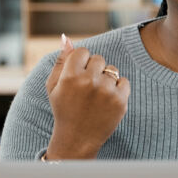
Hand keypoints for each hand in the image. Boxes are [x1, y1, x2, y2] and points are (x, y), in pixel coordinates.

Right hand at [44, 34, 130, 159]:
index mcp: (70, 76)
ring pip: (112, 70)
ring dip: (106, 79)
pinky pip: (124, 81)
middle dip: (94, 70)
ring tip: (96, 96)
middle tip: (86, 89)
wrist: (77, 139)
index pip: (83, 51)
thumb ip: (60, 61)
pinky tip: (106, 101)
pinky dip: (118, 89)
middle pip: (99, 59)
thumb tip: (66, 38)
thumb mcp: (54, 86)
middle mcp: (89, 81)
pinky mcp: (120, 101)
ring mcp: (106, 91)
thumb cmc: (64, 109)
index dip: (81, 63)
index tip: (78, 77)